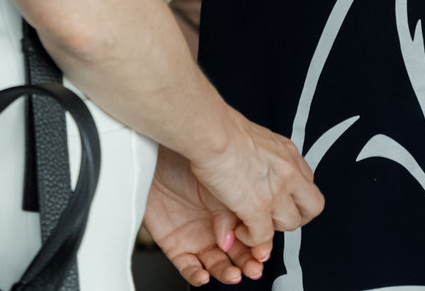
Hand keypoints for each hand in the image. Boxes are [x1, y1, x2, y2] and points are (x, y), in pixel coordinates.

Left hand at [145, 147, 272, 285]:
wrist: (161, 149)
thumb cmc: (193, 156)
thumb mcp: (225, 185)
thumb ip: (233, 215)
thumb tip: (234, 240)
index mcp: (233, 207)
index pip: (252, 236)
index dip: (258, 247)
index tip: (263, 254)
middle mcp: (216, 223)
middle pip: (236, 254)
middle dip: (247, 264)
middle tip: (253, 268)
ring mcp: (196, 234)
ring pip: (215, 263)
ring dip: (226, 273)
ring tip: (233, 274)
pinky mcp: (175, 242)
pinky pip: (187, 266)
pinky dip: (196, 274)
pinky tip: (204, 276)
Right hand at [186, 116, 323, 246]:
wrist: (211, 132)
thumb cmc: (221, 129)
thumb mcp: (254, 138)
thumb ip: (261, 154)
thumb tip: (253, 162)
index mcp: (287, 152)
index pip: (308, 182)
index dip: (296, 196)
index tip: (283, 198)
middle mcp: (288, 172)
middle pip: (312, 207)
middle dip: (296, 216)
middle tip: (275, 216)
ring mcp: (276, 192)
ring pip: (290, 224)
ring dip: (272, 227)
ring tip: (253, 221)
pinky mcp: (258, 208)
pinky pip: (263, 236)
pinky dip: (251, 238)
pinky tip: (240, 230)